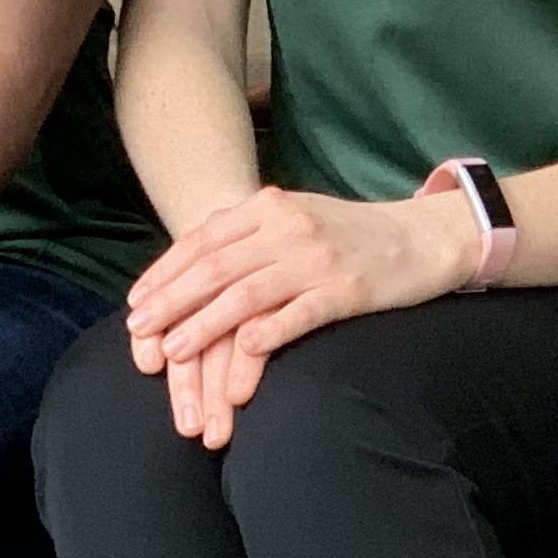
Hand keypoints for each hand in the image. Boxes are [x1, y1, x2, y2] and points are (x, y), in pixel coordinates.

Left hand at [124, 186, 474, 448]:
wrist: (422, 236)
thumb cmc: (350, 233)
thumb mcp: (294, 217)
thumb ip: (247, 234)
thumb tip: (191, 261)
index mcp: (268, 206)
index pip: (202, 241)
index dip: (164, 274)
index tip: (135, 304)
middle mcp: (288, 227)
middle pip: (215, 268)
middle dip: (170, 302)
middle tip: (138, 331)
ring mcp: (317, 258)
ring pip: (247, 294)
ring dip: (204, 324)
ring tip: (174, 351)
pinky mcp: (347, 289)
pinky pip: (299, 313)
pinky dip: (268, 332)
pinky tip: (242, 351)